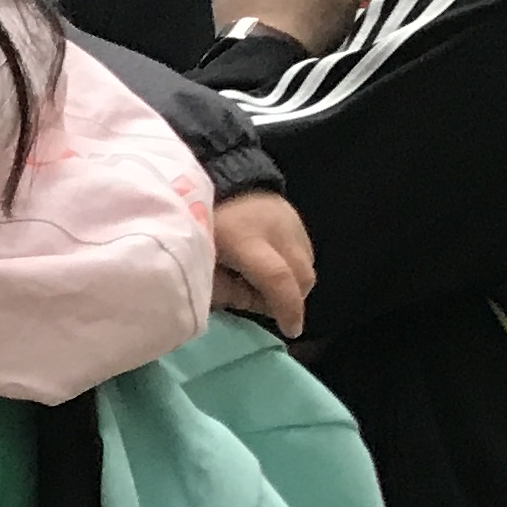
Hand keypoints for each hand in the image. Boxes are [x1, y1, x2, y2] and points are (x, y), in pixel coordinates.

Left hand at [210, 188, 316, 336]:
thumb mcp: (198, 258)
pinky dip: (293, 267)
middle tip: (261, 304)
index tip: (290, 330)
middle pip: (301, 276)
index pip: (278, 279)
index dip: (287, 309)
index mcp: (246, 239)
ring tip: (260, 283)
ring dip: (292, 284)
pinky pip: (305, 253)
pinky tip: (268, 265)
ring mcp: (292, 222)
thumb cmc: (199, 222)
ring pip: (307, 266)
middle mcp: (277, 230)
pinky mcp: (297, 219)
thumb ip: (220, 287)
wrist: (218, 176)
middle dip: (290, 300)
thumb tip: (246, 305)